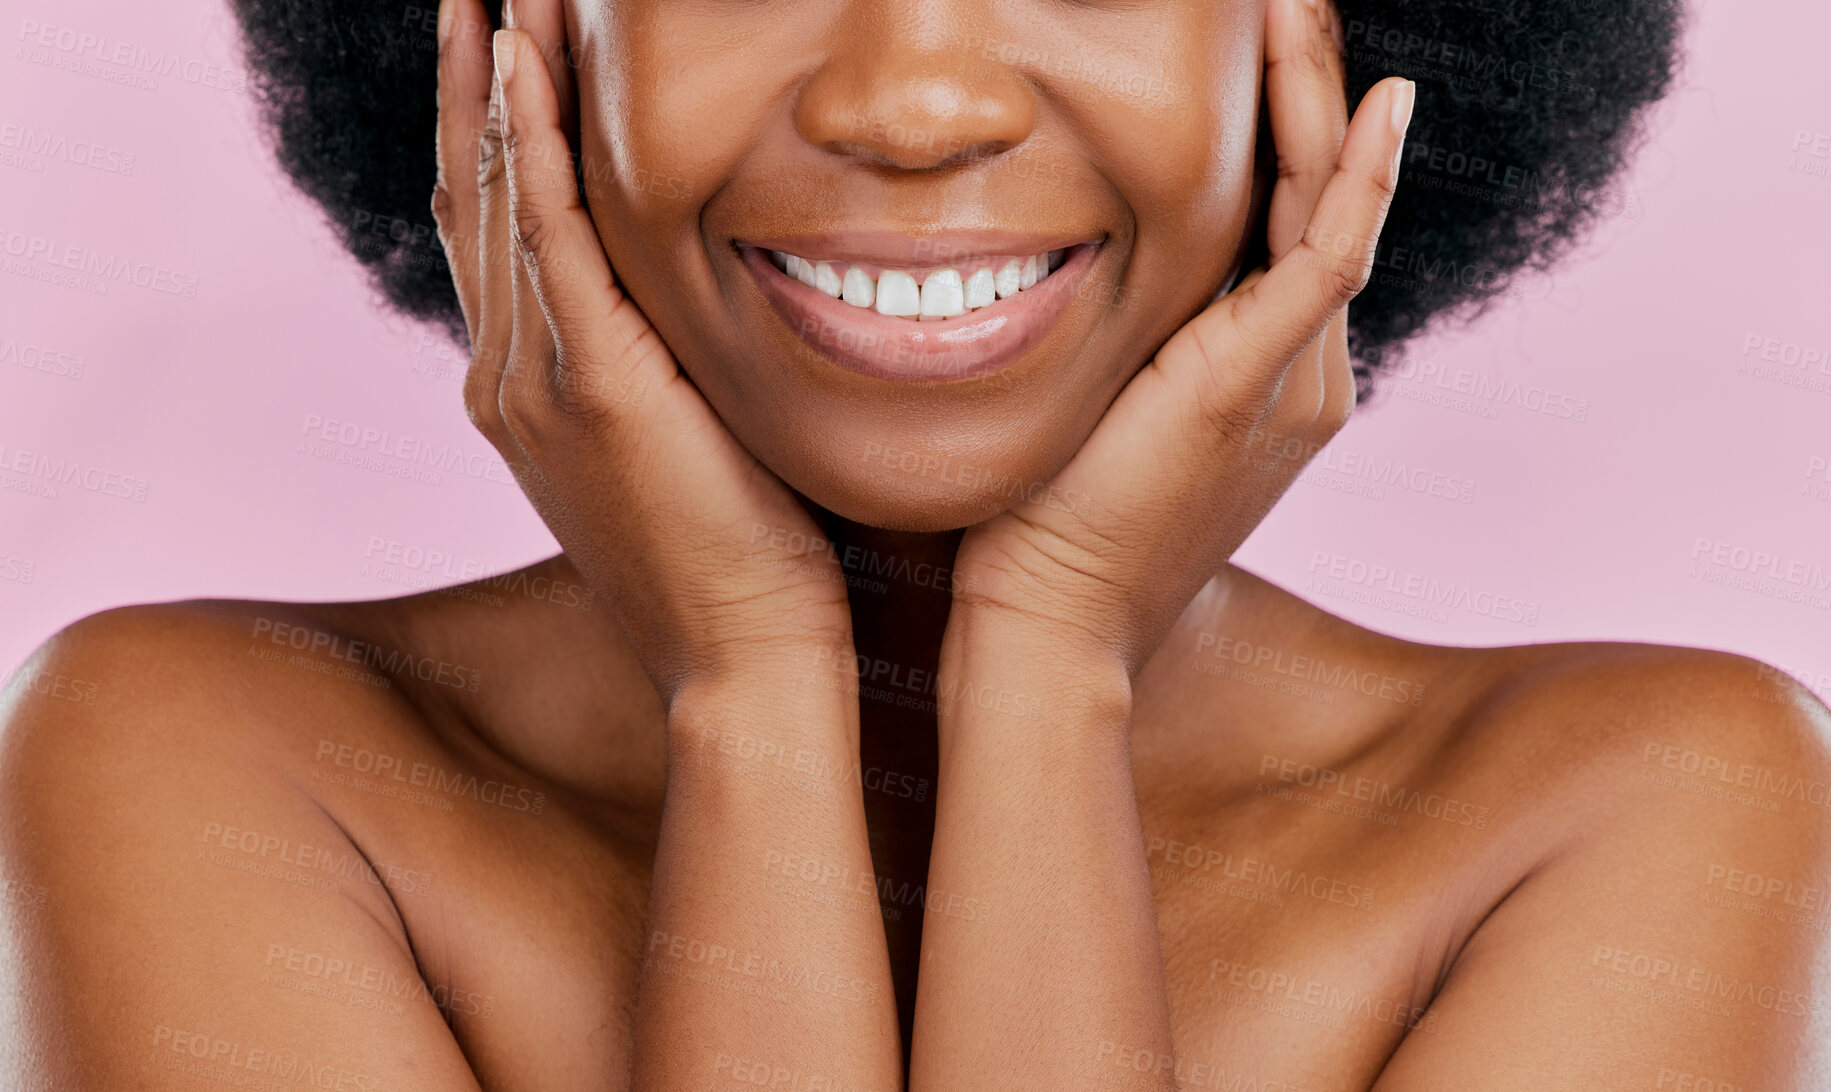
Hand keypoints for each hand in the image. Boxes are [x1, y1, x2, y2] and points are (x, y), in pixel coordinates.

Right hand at [429, 0, 853, 701]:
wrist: (745, 662)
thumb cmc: (746, 561)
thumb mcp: (693, 438)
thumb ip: (674, 360)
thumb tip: (711, 293)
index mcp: (533, 387)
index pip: (499, 227)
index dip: (494, 128)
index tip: (506, 42)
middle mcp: (511, 374)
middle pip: (475, 192)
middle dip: (477, 80)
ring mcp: (535, 381)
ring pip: (496, 195)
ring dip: (496, 80)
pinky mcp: (588, 387)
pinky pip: (544, 236)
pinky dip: (528, 143)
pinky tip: (522, 60)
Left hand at [946, 0, 1412, 677]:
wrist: (1050, 623)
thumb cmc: (1046, 526)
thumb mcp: (1094, 414)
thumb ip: (1120, 348)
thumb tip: (1058, 277)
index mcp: (1262, 380)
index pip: (1290, 228)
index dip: (1286, 134)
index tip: (1255, 52)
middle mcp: (1299, 377)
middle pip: (1324, 204)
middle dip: (1311, 96)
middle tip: (1292, 1)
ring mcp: (1294, 383)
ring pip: (1333, 212)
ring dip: (1323, 102)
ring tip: (1305, 7)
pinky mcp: (1264, 385)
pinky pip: (1330, 256)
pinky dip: (1355, 175)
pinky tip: (1375, 100)